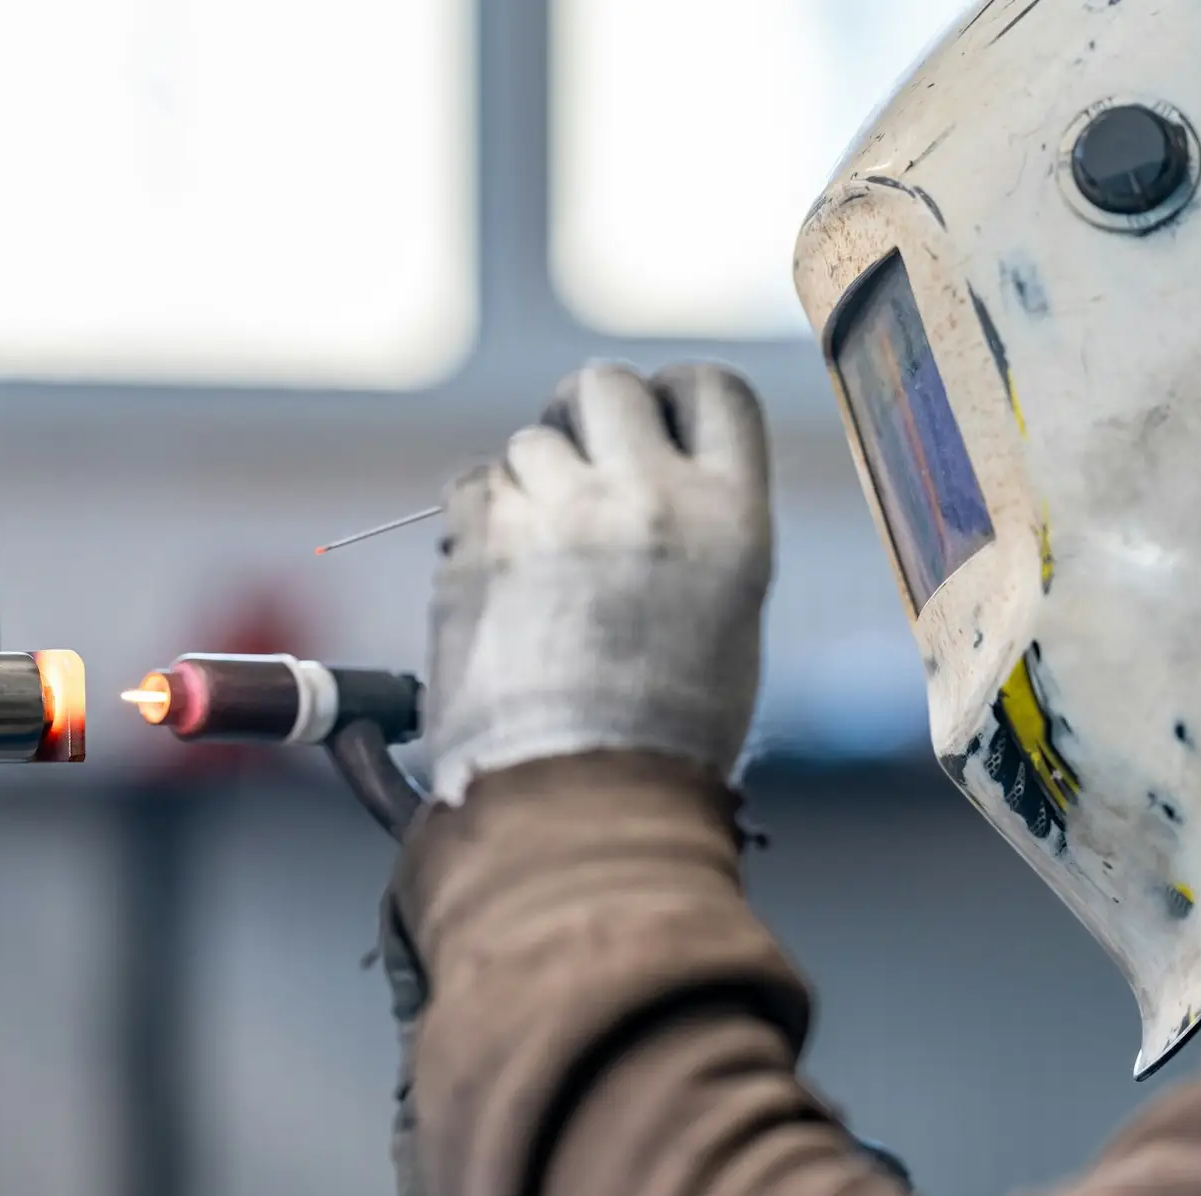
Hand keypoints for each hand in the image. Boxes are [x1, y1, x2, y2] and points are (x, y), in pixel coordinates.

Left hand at [425, 360, 773, 806]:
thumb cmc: (659, 738)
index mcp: (729, 515)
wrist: (579, 803)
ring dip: (527, 486)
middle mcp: (646, 495)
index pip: (708, 391)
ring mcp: (557, 512)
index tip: (646, 425)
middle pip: (603, 386)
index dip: (670, 398)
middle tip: (573, 470)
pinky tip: (495, 578)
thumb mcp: (723, 618)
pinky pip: (472, 485)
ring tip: (536, 568)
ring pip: (527, 443)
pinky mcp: (480, 540)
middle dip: (581, 417)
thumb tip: (639, 477)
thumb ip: (689, 529)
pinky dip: (477, 518)